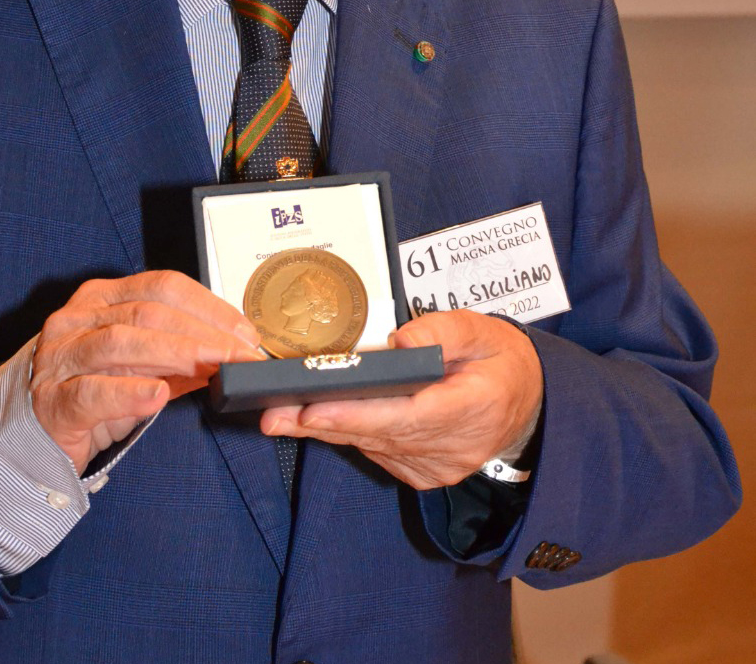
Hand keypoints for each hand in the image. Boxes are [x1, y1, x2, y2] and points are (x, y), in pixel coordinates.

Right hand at [31, 270, 263, 474]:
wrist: (30, 434)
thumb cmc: (89, 392)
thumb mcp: (138, 366)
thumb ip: (178, 358)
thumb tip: (229, 354)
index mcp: (102, 298)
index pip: (161, 286)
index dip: (208, 305)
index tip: (244, 332)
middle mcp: (79, 318)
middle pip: (147, 312)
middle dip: (203, 333)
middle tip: (241, 356)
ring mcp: (61, 356)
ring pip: (122, 342)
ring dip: (176, 354)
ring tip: (212, 368)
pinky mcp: (52, 400)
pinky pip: (92, 391)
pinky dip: (128, 392)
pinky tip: (157, 395)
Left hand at [260, 310, 542, 489]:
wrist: (530, 404)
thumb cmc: (501, 361)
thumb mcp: (482, 330)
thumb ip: (444, 330)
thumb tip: (400, 340)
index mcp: (472, 409)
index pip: (406, 416)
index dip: (356, 414)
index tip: (316, 406)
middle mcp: (452, 447)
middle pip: (377, 435)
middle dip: (322, 421)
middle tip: (274, 413)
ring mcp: (438, 466)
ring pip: (372, 446)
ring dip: (327, 429)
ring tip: (280, 413)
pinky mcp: (424, 472)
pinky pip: (379, 451)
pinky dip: (350, 434)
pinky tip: (318, 419)